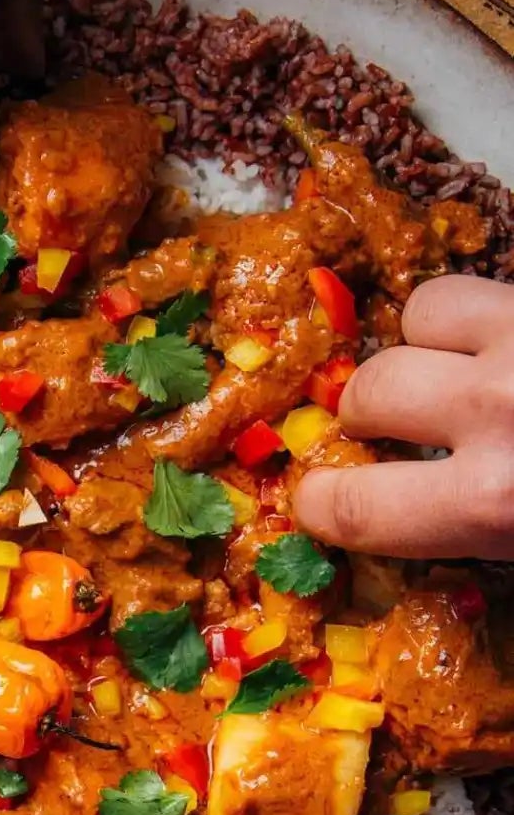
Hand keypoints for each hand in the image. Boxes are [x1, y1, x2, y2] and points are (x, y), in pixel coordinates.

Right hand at [295, 275, 513, 556]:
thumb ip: (478, 529)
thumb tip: (420, 524)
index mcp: (494, 500)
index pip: (358, 507)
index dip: (323, 505)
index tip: (318, 501)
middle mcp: (494, 409)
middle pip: (373, 392)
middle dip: (369, 414)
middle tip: (396, 433)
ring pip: (421, 315)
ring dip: (423, 345)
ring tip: (454, 373)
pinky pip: (477, 285)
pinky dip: (473, 314)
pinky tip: (496, 347)